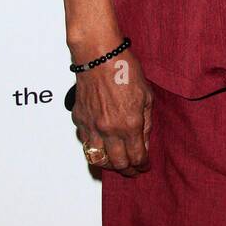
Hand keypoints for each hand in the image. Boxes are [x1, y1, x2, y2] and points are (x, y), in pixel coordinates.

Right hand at [70, 46, 153, 176]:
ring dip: (108, 164)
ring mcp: (91, 126)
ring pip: (97, 159)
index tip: (144, 166)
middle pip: (117, 164)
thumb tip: (144, 143)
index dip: (142, 166)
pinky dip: (94, 148)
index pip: (136, 157)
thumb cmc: (124, 70)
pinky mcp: (79, 119)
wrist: (99, 55)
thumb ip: (145, 123)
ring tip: (116, 163)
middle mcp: (108, 129)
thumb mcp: (146, 96)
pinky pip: (85, 143)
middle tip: (133, 169)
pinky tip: (101, 145)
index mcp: (129, 124)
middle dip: (127, 170)